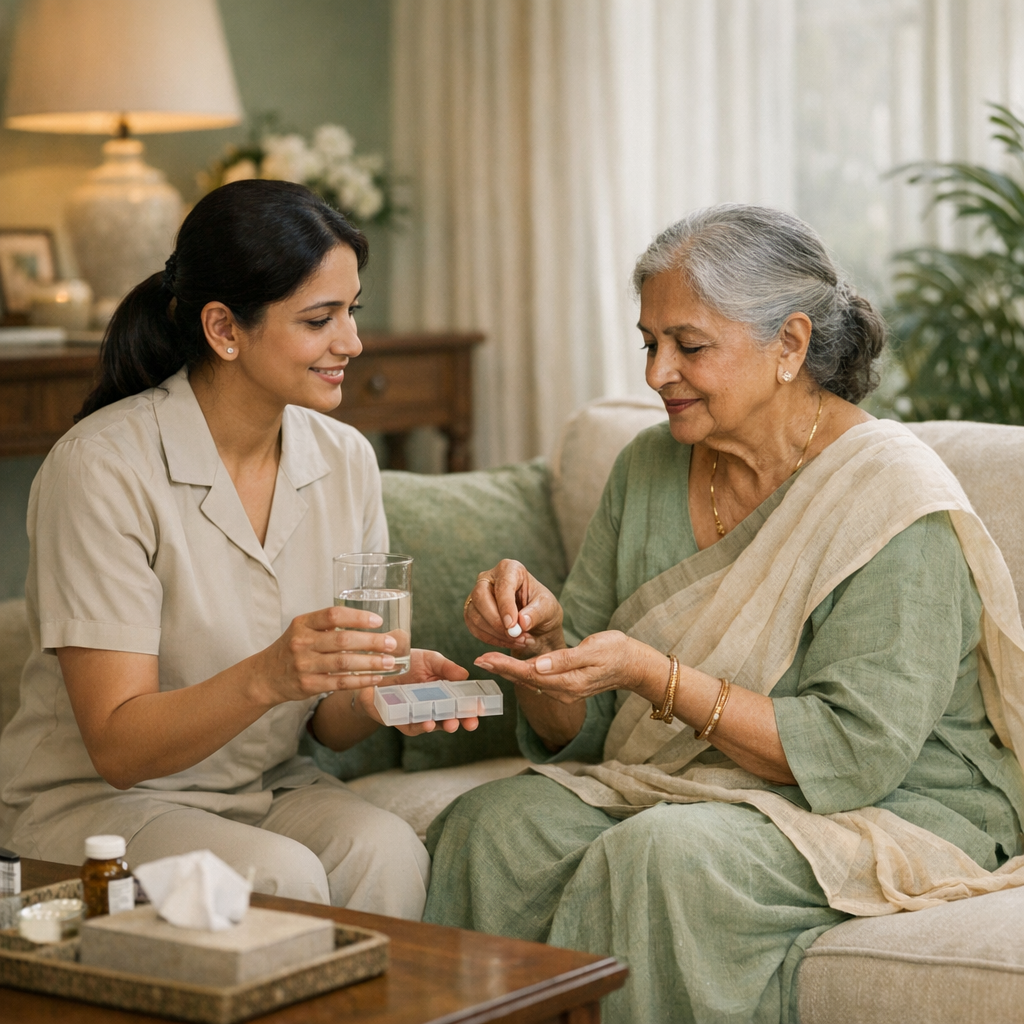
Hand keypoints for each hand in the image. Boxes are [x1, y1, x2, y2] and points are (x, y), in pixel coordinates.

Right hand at [254, 605, 399, 705]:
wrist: (265, 676)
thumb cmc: (292, 649)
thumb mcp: (303, 630)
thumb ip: (328, 626)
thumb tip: (369, 625)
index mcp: (303, 624)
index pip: (333, 615)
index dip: (357, 617)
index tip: (378, 621)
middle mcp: (302, 643)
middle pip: (342, 640)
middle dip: (371, 642)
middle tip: (391, 644)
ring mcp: (304, 665)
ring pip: (344, 663)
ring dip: (370, 663)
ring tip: (389, 662)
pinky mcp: (308, 685)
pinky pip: (339, 683)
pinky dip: (360, 680)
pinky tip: (375, 678)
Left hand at [354, 648, 479, 734]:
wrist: (374, 671)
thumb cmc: (404, 663)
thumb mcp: (428, 659)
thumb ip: (445, 666)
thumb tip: (465, 674)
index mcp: (444, 690)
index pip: (463, 700)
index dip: (474, 705)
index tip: (483, 708)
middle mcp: (435, 705)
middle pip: (454, 715)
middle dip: (464, 720)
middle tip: (472, 722)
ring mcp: (420, 715)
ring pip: (436, 724)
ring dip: (445, 725)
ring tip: (452, 723)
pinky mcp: (403, 721)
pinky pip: (414, 727)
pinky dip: (422, 726)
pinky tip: (428, 723)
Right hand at [464, 560, 564, 654]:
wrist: (536, 624)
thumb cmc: (542, 609)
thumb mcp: (548, 609)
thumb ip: (536, 613)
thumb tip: (522, 622)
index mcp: (510, 569)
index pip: (503, 585)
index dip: (506, 606)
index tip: (513, 625)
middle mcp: (489, 578)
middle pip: (481, 597)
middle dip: (496, 621)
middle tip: (514, 636)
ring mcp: (477, 595)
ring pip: (475, 614)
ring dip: (495, 633)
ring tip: (517, 641)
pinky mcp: (472, 612)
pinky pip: (474, 627)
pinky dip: (490, 639)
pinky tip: (507, 642)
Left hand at [474, 630, 666, 704]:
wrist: (634, 665)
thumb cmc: (616, 651)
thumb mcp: (592, 650)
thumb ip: (565, 660)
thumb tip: (537, 665)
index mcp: (568, 681)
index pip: (529, 673)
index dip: (505, 666)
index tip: (485, 658)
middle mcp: (563, 690)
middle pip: (525, 679)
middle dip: (500, 669)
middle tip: (478, 659)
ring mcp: (565, 690)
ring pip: (530, 681)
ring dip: (509, 671)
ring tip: (489, 661)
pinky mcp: (567, 686)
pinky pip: (539, 680)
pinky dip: (522, 672)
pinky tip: (512, 665)